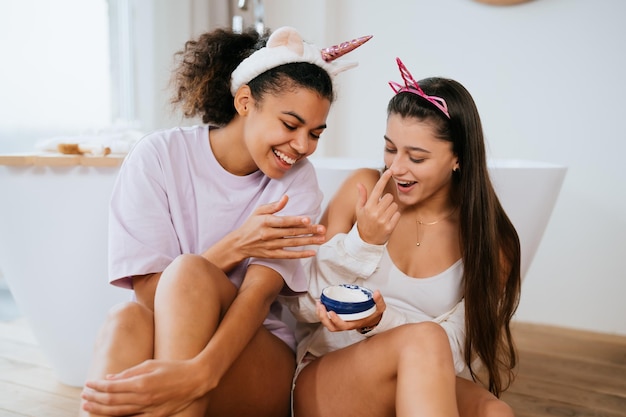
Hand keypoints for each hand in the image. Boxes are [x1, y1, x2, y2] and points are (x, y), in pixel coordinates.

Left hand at [81, 358, 205, 415]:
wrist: (195, 380)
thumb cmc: (174, 368)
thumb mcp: (151, 364)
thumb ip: (129, 372)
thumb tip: (110, 378)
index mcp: (142, 383)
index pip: (112, 387)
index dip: (98, 386)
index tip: (89, 383)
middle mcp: (143, 398)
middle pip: (112, 402)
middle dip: (95, 399)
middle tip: (84, 396)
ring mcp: (149, 409)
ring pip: (119, 413)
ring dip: (101, 410)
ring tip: (89, 407)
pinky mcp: (154, 416)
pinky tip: (108, 416)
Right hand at [234, 195, 325, 259]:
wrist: (239, 244)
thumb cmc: (251, 225)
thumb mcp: (259, 211)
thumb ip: (274, 206)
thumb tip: (286, 197)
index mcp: (266, 222)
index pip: (284, 221)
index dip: (296, 220)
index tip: (308, 220)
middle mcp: (269, 234)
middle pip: (291, 232)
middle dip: (308, 231)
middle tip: (322, 229)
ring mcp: (271, 246)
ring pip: (293, 243)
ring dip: (308, 242)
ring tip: (321, 239)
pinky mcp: (272, 255)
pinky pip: (289, 255)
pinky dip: (301, 255)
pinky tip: (312, 252)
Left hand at [316, 290, 385, 331]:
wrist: (373, 320)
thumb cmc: (374, 314)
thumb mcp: (379, 308)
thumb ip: (378, 301)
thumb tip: (376, 293)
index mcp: (355, 323)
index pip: (343, 325)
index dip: (336, 320)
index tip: (331, 312)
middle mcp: (347, 325)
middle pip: (332, 327)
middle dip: (324, 318)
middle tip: (321, 306)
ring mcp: (342, 323)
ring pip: (328, 325)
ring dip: (321, 316)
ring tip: (318, 304)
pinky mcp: (339, 320)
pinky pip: (328, 320)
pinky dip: (322, 314)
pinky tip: (321, 305)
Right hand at [355, 169, 399, 244]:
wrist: (366, 241)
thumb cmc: (363, 223)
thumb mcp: (359, 209)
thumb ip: (362, 196)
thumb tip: (359, 184)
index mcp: (368, 206)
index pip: (377, 189)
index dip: (384, 179)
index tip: (390, 171)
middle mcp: (375, 212)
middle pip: (389, 197)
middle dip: (387, 201)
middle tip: (381, 208)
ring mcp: (383, 220)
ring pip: (394, 205)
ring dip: (391, 209)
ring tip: (384, 215)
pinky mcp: (390, 227)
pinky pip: (398, 214)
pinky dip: (395, 216)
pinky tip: (388, 220)